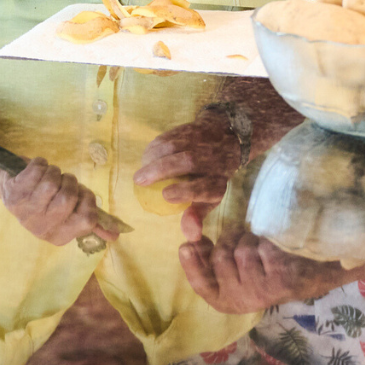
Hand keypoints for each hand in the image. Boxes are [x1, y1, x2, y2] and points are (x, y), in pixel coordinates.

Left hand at [0, 157, 126, 248]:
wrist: (11, 186)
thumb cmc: (46, 198)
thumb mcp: (69, 211)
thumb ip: (91, 221)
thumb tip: (117, 234)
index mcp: (59, 236)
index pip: (87, 219)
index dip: (87, 198)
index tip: (79, 192)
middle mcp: (41, 229)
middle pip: (69, 198)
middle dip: (69, 181)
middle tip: (62, 181)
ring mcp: (25, 213)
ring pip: (51, 183)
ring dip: (54, 171)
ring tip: (47, 174)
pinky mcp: (14, 194)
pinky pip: (36, 171)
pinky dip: (40, 163)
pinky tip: (35, 169)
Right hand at [135, 109, 242, 225]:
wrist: (224, 139)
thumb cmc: (211, 176)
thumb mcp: (210, 199)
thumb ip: (196, 216)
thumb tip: (190, 237)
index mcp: (219, 180)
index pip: (206, 187)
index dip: (186, 191)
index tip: (166, 196)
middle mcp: (213, 159)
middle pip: (189, 161)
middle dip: (162, 170)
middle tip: (140, 181)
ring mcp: (202, 141)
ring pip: (177, 144)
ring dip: (155, 157)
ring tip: (140, 172)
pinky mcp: (191, 128)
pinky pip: (170, 135)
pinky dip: (155, 147)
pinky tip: (145, 158)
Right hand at [180, 227, 364, 312]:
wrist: (314, 269)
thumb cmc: (265, 262)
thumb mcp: (232, 260)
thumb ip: (206, 248)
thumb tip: (189, 228)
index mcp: (227, 300)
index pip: (202, 285)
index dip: (192, 265)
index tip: (186, 245)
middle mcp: (242, 301)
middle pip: (220, 256)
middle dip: (232, 240)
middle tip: (247, 244)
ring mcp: (261, 293)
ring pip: (241, 249)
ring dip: (251, 239)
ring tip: (265, 248)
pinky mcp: (280, 282)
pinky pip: (261, 247)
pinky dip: (268, 241)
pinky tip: (278, 250)